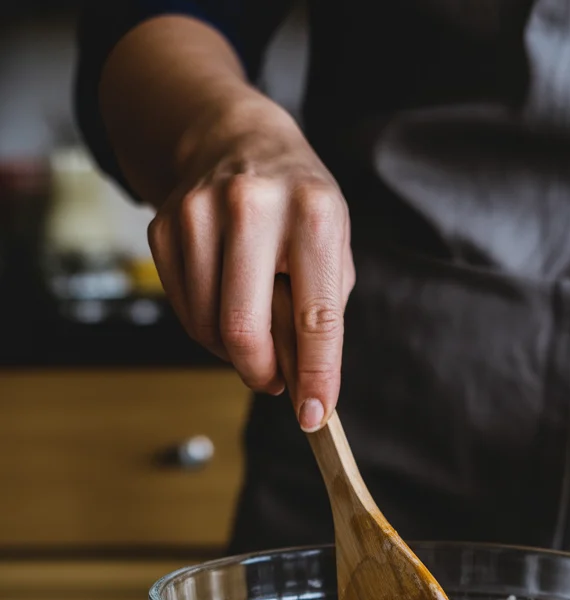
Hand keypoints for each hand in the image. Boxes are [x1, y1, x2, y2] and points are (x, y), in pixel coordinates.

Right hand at [147, 96, 353, 428]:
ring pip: (210, 328)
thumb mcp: (332, 247)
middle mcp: (252, 207)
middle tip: (277, 382)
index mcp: (313, 212)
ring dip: (236, 353)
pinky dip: (209, 329)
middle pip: (244, 330)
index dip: (316, 375)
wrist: (236, 139)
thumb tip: (304, 385)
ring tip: (257, 331)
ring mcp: (198, 214)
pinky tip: (228, 305)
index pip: (315, 317)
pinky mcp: (164, 227)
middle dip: (263, 373)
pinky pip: (186, 312)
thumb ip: (323, 314)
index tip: (315, 416)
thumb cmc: (298, 205)